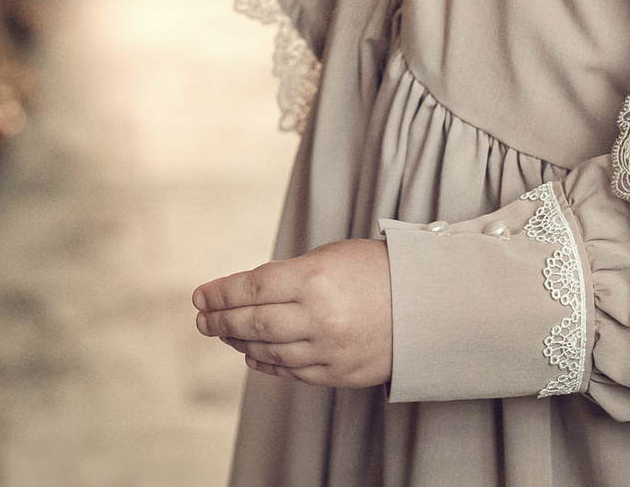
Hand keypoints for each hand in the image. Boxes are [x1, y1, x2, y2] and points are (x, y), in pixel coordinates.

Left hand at [193, 238, 391, 388]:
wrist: (429, 304)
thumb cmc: (376, 270)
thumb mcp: (331, 256)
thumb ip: (290, 276)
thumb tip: (248, 293)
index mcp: (315, 278)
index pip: (251, 288)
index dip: (220, 294)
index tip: (200, 296)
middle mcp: (319, 317)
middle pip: (253, 323)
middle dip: (220, 321)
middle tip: (202, 319)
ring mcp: (329, 350)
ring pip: (268, 351)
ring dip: (239, 343)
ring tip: (224, 334)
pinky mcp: (339, 374)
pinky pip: (291, 371)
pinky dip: (267, 364)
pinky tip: (252, 356)